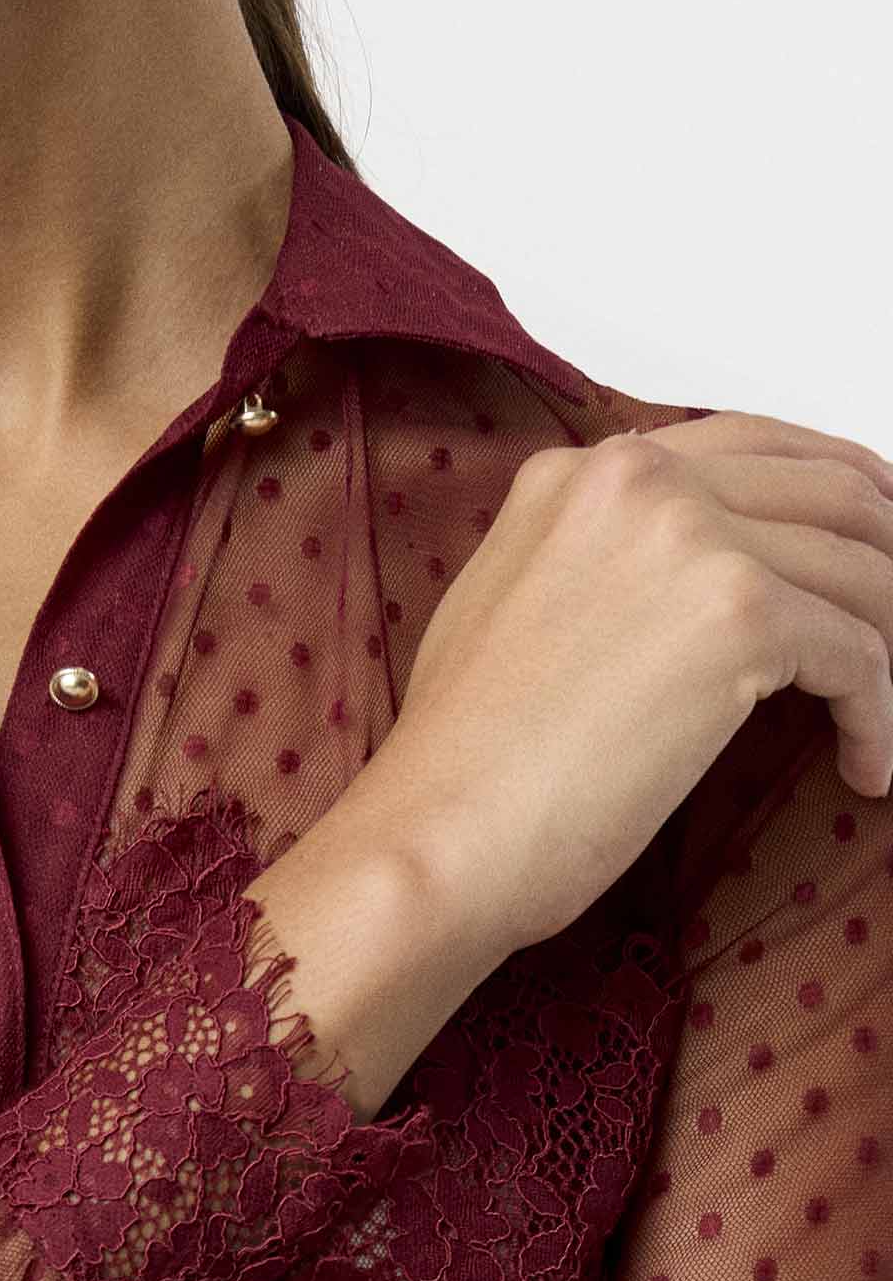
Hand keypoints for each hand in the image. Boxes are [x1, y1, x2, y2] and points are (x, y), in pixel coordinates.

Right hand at [351, 409, 892, 956]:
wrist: (434, 836)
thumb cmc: (460, 768)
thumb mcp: (508, 614)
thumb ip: (594, 566)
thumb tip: (682, 597)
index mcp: (578, 473)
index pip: (750, 445)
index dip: (834, 488)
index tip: (873, 539)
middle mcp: (638, 480)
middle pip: (828, 490)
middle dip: (887, 558)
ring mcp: (691, 538)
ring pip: (859, 571)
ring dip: (887, 650)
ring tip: (880, 719)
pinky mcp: (738, 614)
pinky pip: (860, 654)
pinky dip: (879, 715)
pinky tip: (867, 766)